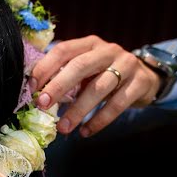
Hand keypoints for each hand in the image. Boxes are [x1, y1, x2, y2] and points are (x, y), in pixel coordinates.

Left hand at [31, 35, 161, 136]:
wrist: (145, 78)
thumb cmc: (106, 75)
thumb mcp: (87, 70)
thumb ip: (65, 75)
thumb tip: (35, 94)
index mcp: (89, 44)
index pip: (63, 50)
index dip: (45, 68)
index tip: (31, 88)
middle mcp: (108, 50)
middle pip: (80, 66)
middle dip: (59, 86)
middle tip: (43, 105)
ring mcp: (127, 65)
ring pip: (99, 88)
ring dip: (78, 110)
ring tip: (63, 128)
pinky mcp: (140, 83)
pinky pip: (117, 104)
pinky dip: (100, 120)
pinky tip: (86, 132)